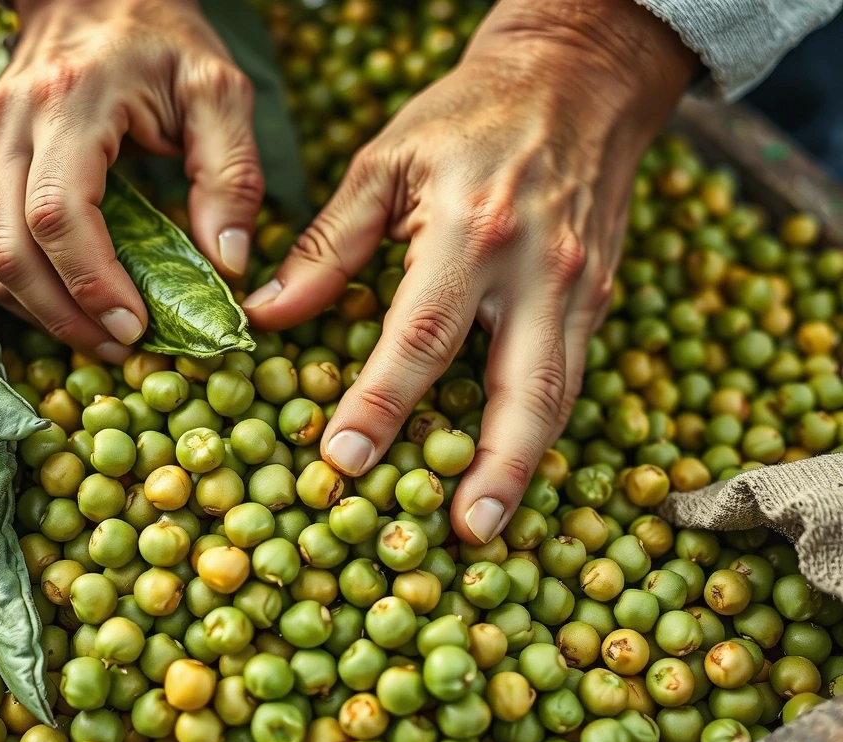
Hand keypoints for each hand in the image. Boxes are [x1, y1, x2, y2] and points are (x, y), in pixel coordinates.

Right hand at [0, 0, 263, 361]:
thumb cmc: (162, 41)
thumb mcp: (218, 91)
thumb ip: (233, 175)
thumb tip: (227, 264)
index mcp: (68, 102)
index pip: (59, 214)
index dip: (92, 284)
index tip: (137, 330)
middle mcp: (7, 124)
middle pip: (10, 249)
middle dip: (65, 316)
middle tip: (124, 352)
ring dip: (45, 312)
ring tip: (106, 339)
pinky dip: (31, 287)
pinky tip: (78, 305)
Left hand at [245, 0, 696, 542]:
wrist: (577, 80)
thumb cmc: (467, 115)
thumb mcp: (385, 160)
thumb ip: (327, 246)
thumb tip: (267, 314)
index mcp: (471, 231)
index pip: (421, 338)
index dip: (381, 407)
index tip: (343, 463)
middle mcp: (538, 269)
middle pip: (524, 391)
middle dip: (497, 471)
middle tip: (465, 535)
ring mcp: (580, 287)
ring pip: (561, 395)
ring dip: (527, 465)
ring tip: (492, 522)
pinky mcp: (600, 294)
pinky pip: (572, 372)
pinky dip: (543, 424)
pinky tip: (513, 459)